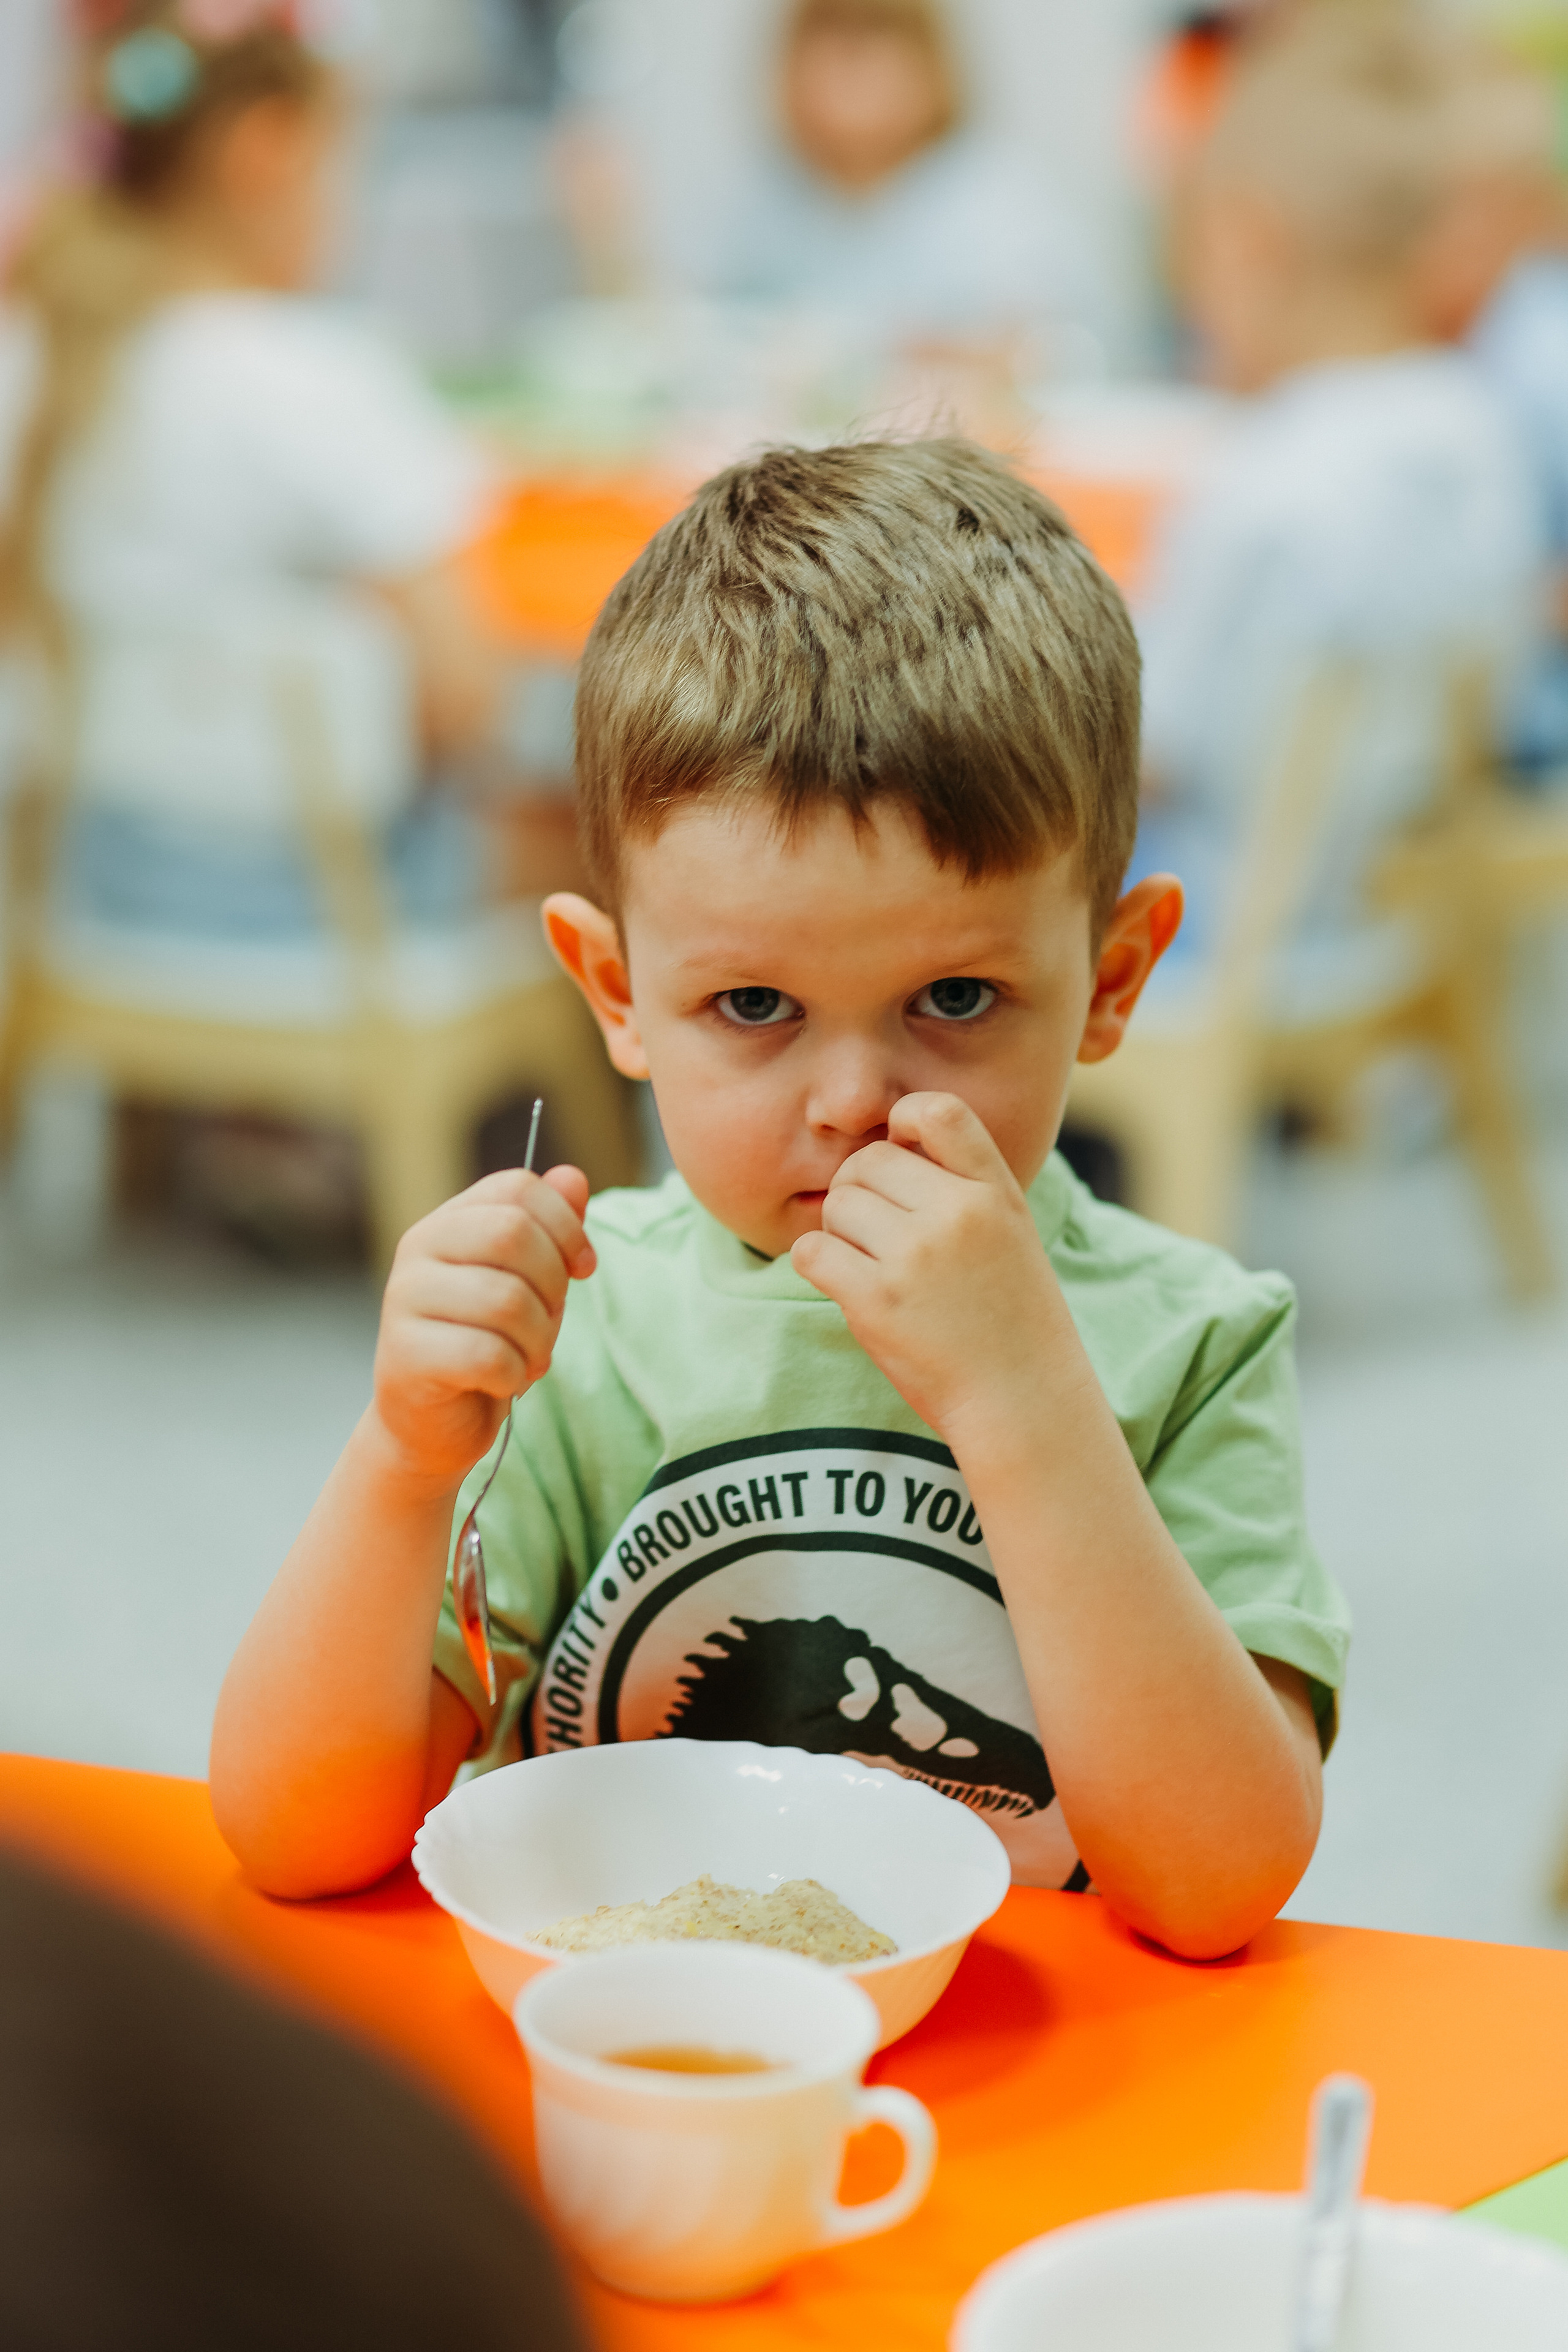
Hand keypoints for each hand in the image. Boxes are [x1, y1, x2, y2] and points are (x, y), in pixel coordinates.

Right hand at [370, 1166, 595, 1490]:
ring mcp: (404, 1300)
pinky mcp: (404, 1355)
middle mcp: (418, 1250)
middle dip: (553, 1285)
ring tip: (529, 1358)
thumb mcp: (530, 1283)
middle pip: (513, 1234)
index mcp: (448, 1221)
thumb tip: (572, 1178)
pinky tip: (503, 1381)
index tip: (582, 1268)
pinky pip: (487, 1354)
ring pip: (506, 1300)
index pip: (517, 1188)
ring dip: (538, 1340)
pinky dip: (513, 1374)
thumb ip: (549, 1230)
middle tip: (550, 1322)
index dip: (566, 1226)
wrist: (435, 1423)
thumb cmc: (487, 1344)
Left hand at [790, 1094, 1068, 1446]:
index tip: (901, 1152)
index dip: (904, 1120)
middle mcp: (957, 1213)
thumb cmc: (1013, 1319)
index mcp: (995, 1191)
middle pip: (867, 1161)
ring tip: (871, 1265)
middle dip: (859, 1190)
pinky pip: (812, 1250)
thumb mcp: (1012, 1232)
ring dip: (839, 1232)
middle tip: (875, 1231)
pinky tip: (844, 1282)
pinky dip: (818, 1263)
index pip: (939, 1111)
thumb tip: (892, 1136)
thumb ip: (964, 1184)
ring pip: (836, 1204)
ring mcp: (915, 1256)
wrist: (1024, 1400)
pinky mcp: (876, 1300)